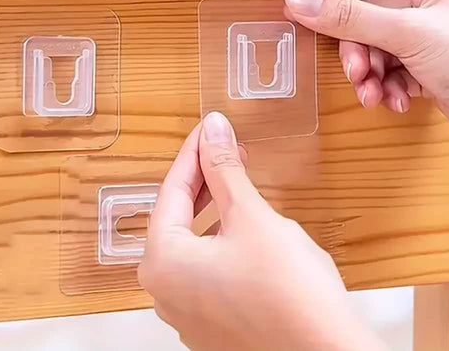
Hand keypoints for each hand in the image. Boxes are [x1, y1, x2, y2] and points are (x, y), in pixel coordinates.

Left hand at [139, 112, 385, 350]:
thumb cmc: (287, 286)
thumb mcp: (250, 215)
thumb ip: (224, 168)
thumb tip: (212, 127)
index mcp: (162, 261)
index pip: (172, 189)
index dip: (194, 152)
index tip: (208, 127)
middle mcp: (164, 290)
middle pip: (179, 216)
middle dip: (204, 178)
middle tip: (226, 149)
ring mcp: (186, 310)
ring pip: (194, 241)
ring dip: (213, 207)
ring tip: (236, 180)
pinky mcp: (210, 321)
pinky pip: (206, 266)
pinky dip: (220, 238)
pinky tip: (240, 223)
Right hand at [284, 0, 448, 130]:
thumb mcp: (409, 35)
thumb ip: (351, 18)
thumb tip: (302, 2)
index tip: (299, 9)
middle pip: (364, 17)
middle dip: (357, 52)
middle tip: (356, 72)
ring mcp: (425, 31)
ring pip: (373, 47)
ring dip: (369, 75)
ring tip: (375, 94)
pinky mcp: (424, 60)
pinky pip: (387, 67)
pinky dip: (386, 86)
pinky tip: (397, 100)